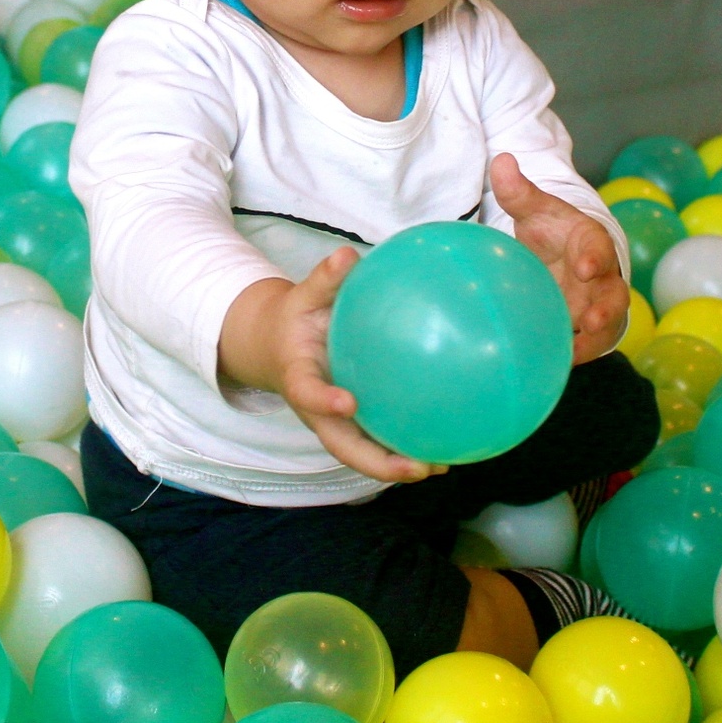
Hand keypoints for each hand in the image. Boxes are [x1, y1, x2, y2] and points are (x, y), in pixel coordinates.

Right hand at [219, 250, 433, 483]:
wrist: (277, 347)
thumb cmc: (295, 320)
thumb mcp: (302, 297)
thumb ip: (324, 279)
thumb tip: (347, 255)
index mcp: (299, 378)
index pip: (308, 394)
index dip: (324, 402)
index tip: (348, 402)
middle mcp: (318, 410)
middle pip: (343, 445)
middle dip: (377, 462)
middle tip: (414, 467)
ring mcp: (336, 422)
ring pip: (364, 453)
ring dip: (398, 466)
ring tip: (439, 467)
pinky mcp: (353, 424)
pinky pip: (378, 440)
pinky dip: (406, 450)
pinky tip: (443, 451)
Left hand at [493, 153, 630, 362]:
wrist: (568, 258)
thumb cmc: (553, 232)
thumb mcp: (537, 210)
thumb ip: (520, 191)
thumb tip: (501, 160)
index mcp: (590, 243)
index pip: (596, 247)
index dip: (592, 257)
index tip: (583, 266)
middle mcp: (600, 277)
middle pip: (612, 293)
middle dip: (605, 306)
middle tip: (590, 318)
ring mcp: (596, 305)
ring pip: (605, 324)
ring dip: (594, 338)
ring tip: (575, 352)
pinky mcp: (587, 329)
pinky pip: (587, 345)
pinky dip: (576, 355)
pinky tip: (555, 367)